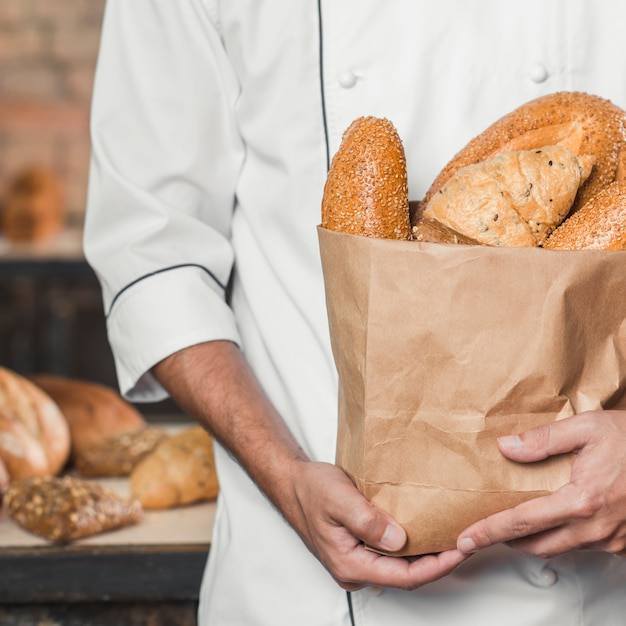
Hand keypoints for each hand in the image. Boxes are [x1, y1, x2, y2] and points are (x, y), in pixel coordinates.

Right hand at [153, 341, 469, 590]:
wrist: (293, 482)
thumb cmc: (311, 489)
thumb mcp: (338, 499)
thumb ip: (367, 520)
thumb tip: (399, 539)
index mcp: (351, 564)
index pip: (404, 577)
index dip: (436, 567)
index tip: (460, 550)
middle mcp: (357, 568)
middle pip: (407, 575)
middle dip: (439, 562)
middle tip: (466, 542)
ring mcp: (359, 559)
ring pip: (401, 565)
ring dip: (428, 554)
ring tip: (453, 535)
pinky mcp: (362, 546)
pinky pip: (394, 552)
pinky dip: (414, 544)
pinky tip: (427, 528)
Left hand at [457, 410, 625, 557]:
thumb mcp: (588, 427)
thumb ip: (544, 439)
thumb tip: (505, 447)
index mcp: (582, 500)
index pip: (522, 522)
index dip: (489, 532)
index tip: (465, 540)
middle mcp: (597, 527)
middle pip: (537, 545)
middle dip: (506, 541)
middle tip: (483, 532)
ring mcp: (612, 539)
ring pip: (561, 548)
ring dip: (535, 540)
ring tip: (514, 524)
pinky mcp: (623, 543)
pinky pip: (583, 546)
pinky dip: (563, 537)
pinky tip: (555, 520)